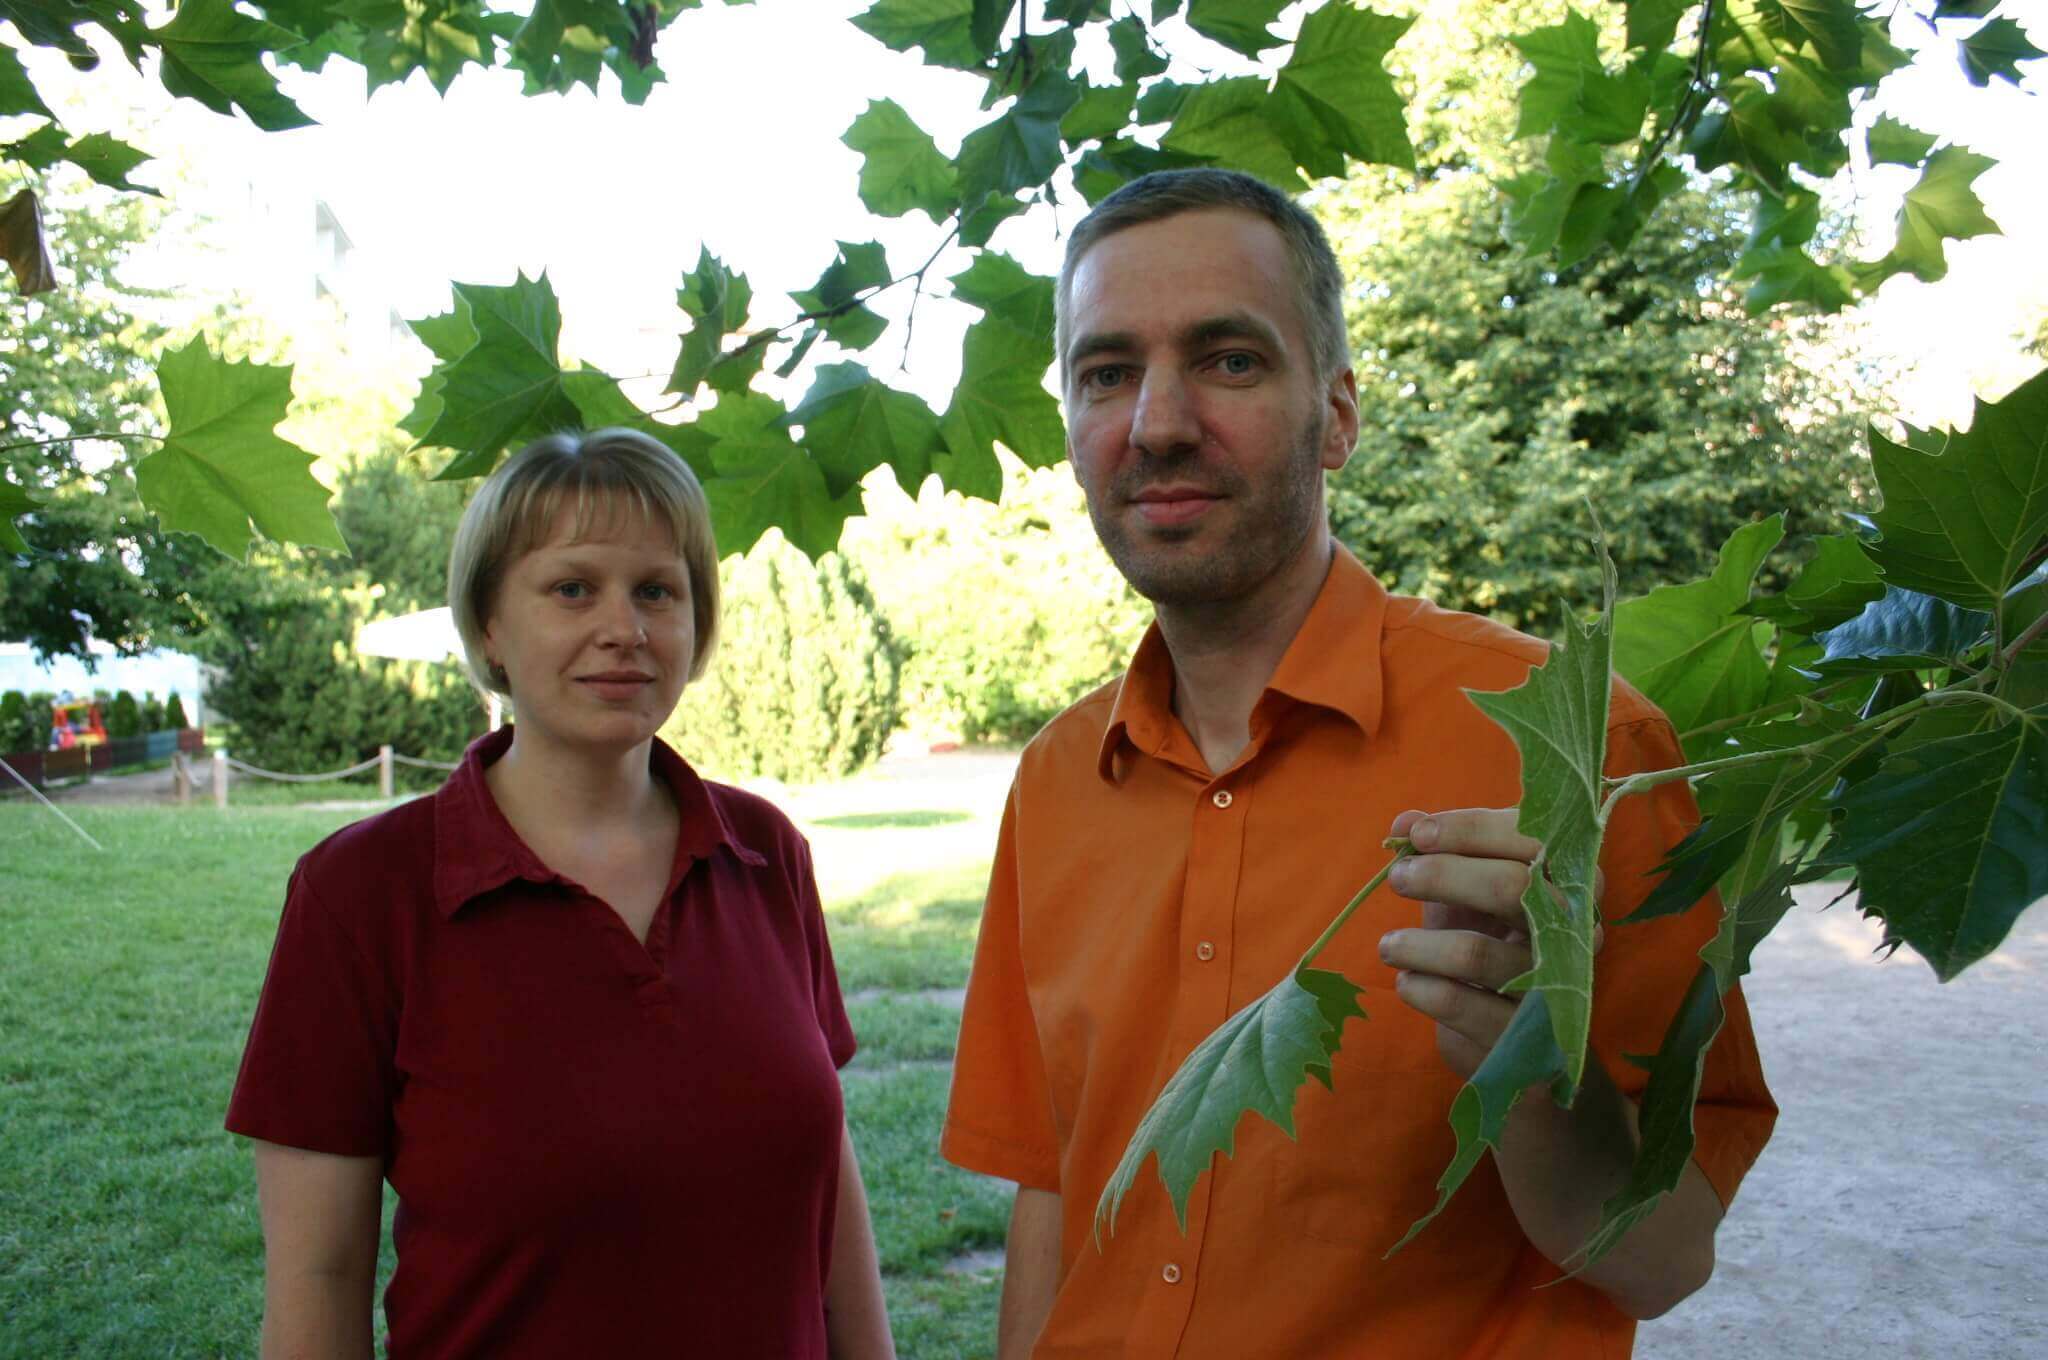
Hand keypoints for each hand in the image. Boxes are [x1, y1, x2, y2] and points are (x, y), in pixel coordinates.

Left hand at [1377, 809, 1603, 1078]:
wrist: (1506, 1036)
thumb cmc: (1486, 942)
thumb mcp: (1465, 892)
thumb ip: (1438, 852)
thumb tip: (1404, 823)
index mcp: (1572, 882)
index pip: (1533, 838)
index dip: (1470, 830)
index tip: (1418, 835)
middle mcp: (1575, 932)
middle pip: (1514, 887)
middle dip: (1444, 876)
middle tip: (1398, 878)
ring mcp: (1553, 987)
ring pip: (1478, 953)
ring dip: (1418, 944)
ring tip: (1387, 945)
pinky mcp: (1523, 1037)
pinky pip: (1460, 1004)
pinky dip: (1421, 988)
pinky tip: (1407, 982)